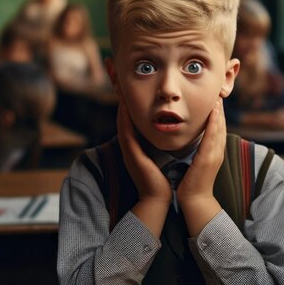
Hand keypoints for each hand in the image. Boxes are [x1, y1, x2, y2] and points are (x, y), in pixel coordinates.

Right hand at [116, 98, 170, 237]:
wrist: (157, 199)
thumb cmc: (160, 180)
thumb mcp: (157, 157)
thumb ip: (155, 145)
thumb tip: (164, 131)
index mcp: (136, 147)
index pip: (131, 121)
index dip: (128, 105)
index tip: (129, 89)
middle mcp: (130, 147)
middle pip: (123, 119)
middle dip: (121, 102)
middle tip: (119, 85)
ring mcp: (129, 152)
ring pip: (122, 124)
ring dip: (121, 107)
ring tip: (120, 90)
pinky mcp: (132, 157)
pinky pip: (126, 135)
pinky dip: (124, 121)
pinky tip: (125, 109)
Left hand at [177, 99, 224, 235]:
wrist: (195, 200)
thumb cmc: (192, 182)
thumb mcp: (197, 163)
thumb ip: (197, 151)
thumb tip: (193, 140)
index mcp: (214, 152)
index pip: (218, 129)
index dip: (218, 115)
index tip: (216, 101)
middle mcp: (218, 151)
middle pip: (221, 126)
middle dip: (221, 109)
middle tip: (219, 93)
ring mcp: (215, 154)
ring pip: (219, 128)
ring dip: (219, 112)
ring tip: (218, 97)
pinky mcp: (209, 158)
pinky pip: (213, 137)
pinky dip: (215, 123)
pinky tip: (214, 113)